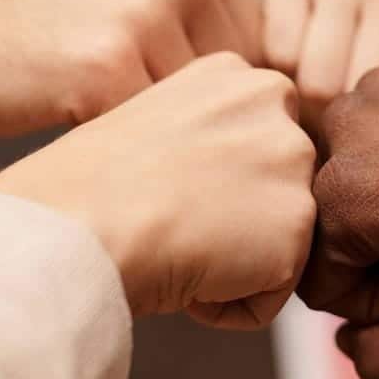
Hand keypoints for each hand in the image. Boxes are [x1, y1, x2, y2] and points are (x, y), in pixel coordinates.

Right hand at [0, 0, 259, 136]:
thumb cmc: (26, 30)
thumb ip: (195, 18)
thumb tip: (272, 85)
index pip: (256, 49)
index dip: (215, 101)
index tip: (170, 124)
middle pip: (237, 83)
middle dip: (199, 126)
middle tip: (144, 148)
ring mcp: (146, 9)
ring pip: (199, 115)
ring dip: (165, 146)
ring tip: (113, 148)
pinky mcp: (108, 64)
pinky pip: (153, 138)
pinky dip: (127, 157)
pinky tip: (87, 150)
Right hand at [0, 53, 316, 329]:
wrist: (80, 224)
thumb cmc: (85, 187)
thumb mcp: (153, 127)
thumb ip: (207, 140)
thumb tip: (225, 187)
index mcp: (234, 74)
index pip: (254, 148)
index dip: (206, 186)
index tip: (160, 188)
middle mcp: (276, 104)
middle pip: (273, 192)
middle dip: (228, 221)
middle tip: (166, 220)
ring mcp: (294, 164)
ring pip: (274, 242)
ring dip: (229, 262)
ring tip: (174, 245)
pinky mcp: (298, 227)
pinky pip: (269, 294)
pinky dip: (228, 305)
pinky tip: (185, 273)